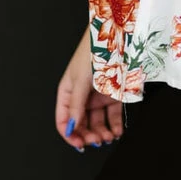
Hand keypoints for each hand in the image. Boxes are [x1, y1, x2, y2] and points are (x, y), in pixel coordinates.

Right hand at [55, 24, 124, 150]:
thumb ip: (76, 104)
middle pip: (81, 123)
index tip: (79, 143)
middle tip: (96, 140)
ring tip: (108, 137)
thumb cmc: (92, 52)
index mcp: (67, 91)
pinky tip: (116, 131)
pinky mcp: (113, 94)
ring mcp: (97, 95)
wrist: (116, 36)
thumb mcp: (81, 79)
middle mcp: (81, 95)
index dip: (69, 134)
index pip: (63, 119)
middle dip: (87, 134)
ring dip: (101, 132)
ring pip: (97, 121)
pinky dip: (114, 125)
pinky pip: (112, 115)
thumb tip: (71, 126)